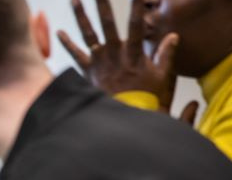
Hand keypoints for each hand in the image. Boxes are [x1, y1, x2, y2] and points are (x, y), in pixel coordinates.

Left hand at [57, 0, 179, 111]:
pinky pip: (75, 56)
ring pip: (88, 35)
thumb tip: (174, 36)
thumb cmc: (145, 99)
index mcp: (133, 54)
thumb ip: (166, 55)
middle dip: (102, 5)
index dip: (136, 7)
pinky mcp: (88, 72)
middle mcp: (114, 55)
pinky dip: (66, 44)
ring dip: (80, 17)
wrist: (125, 116)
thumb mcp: (162, 78)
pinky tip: (58, 32)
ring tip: (74, 0)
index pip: (136, 25)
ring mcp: (99, 63)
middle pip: (107, 24)